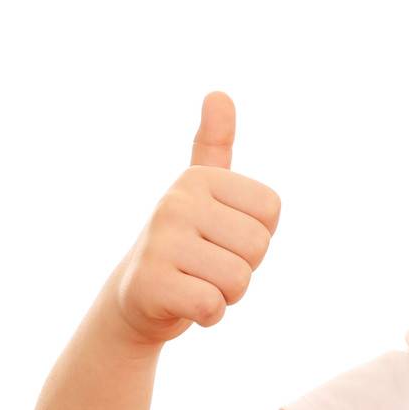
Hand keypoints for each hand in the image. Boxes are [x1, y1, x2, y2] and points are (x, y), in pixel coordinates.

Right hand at [111, 91, 282, 345]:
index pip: (271, 213)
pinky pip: (213, 305)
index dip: (256, 236)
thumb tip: (218, 93)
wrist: (137, 298)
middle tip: (207, 266)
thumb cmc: (186, 244)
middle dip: (243, 268)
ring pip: (238, 280)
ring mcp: (159, 241)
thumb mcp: (203, 193)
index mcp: (198, 178)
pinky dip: (207, 315)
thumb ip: (215, 145)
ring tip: (194, 282)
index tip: (221, 237)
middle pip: (258, 247)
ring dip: (225, 294)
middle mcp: (175, 201)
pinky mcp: (149, 283)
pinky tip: (183, 304)